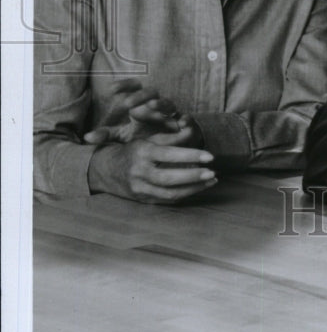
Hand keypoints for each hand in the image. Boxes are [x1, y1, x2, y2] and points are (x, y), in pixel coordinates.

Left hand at [84, 79, 181, 144]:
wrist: (169, 144)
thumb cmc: (143, 135)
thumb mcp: (123, 135)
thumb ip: (106, 135)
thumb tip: (87, 138)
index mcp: (140, 104)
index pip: (133, 87)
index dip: (124, 85)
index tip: (112, 89)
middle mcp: (155, 105)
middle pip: (150, 93)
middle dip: (140, 96)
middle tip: (128, 103)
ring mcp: (171, 114)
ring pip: (168, 104)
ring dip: (161, 104)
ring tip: (152, 106)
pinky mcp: (184, 124)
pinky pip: (187, 119)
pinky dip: (185, 119)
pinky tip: (181, 123)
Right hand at [87, 125, 215, 203]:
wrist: (107, 170)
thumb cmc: (134, 150)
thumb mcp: (149, 139)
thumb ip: (172, 137)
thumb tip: (193, 131)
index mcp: (142, 152)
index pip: (170, 155)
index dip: (191, 155)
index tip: (210, 156)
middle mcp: (140, 172)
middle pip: (169, 178)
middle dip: (193, 177)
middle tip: (213, 172)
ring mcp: (140, 189)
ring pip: (169, 193)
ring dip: (193, 188)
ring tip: (211, 180)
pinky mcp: (143, 200)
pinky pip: (167, 200)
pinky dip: (185, 194)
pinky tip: (199, 188)